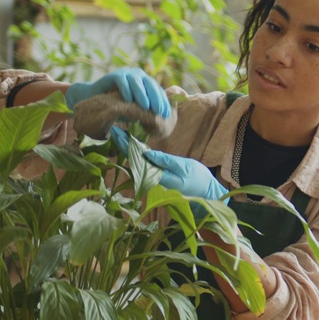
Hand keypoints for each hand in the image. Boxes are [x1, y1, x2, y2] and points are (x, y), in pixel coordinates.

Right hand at [64, 67, 169, 117]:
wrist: (96, 99)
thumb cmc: (119, 105)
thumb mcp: (136, 108)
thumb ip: (147, 110)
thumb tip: (162, 120)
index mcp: (146, 82)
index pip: (158, 90)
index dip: (163, 101)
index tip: (166, 113)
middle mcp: (138, 75)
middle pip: (150, 84)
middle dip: (156, 98)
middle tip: (159, 111)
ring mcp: (127, 73)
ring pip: (137, 82)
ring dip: (142, 94)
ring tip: (146, 107)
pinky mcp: (115, 75)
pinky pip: (122, 81)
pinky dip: (126, 89)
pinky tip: (128, 99)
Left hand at [110, 127, 228, 201]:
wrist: (205, 191)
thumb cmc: (197, 180)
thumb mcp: (184, 168)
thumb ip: (167, 162)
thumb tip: (148, 154)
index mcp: (157, 176)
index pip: (136, 160)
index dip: (125, 146)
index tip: (117, 134)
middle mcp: (153, 177)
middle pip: (133, 159)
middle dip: (123, 144)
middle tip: (113, 128)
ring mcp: (155, 175)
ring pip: (137, 160)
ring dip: (128, 146)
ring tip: (119, 132)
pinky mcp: (159, 172)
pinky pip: (145, 161)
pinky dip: (138, 150)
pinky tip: (133, 141)